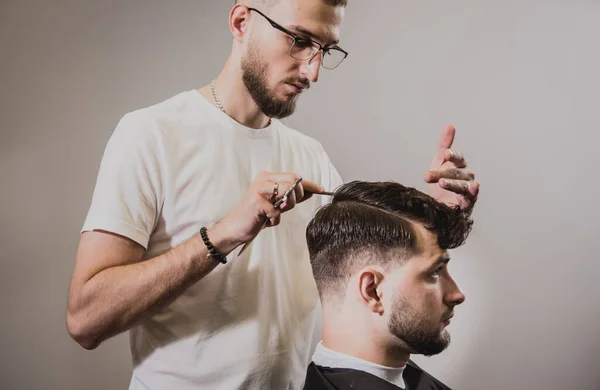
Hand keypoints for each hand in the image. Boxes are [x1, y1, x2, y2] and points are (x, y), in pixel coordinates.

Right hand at [209, 171, 323, 250]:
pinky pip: (277, 211)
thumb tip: (310, 191)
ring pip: (288, 192)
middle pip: (294, 180)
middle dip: (297, 195)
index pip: (293, 176)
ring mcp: (259, 189)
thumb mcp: (276, 205)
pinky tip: (265, 221)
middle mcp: (263, 180)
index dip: (309, 184)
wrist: (234, 229)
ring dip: (286, 207)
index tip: (321, 189)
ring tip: (274, 213)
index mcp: (267, 178)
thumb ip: (291, 197)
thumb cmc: (255, 217)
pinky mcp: (257, 202)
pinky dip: (274, 220)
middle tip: (286, 206)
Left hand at [424, 125, 479, 211]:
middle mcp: (466, 176)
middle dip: (441, 173)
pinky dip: (474, 192)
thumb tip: (450, 125)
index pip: (458, 158)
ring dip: (452, 184)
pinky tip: (475, 187)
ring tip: (441, 183)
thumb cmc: (440, 180)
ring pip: (462, 185)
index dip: (453, 155)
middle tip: (426, 176)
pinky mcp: (468, 203)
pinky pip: (472, 197)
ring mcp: (468, 190)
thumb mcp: (438, 162)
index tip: (445, 153)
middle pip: (455, 172)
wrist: (437, 205)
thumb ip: (444, 144)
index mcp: (459, 165)